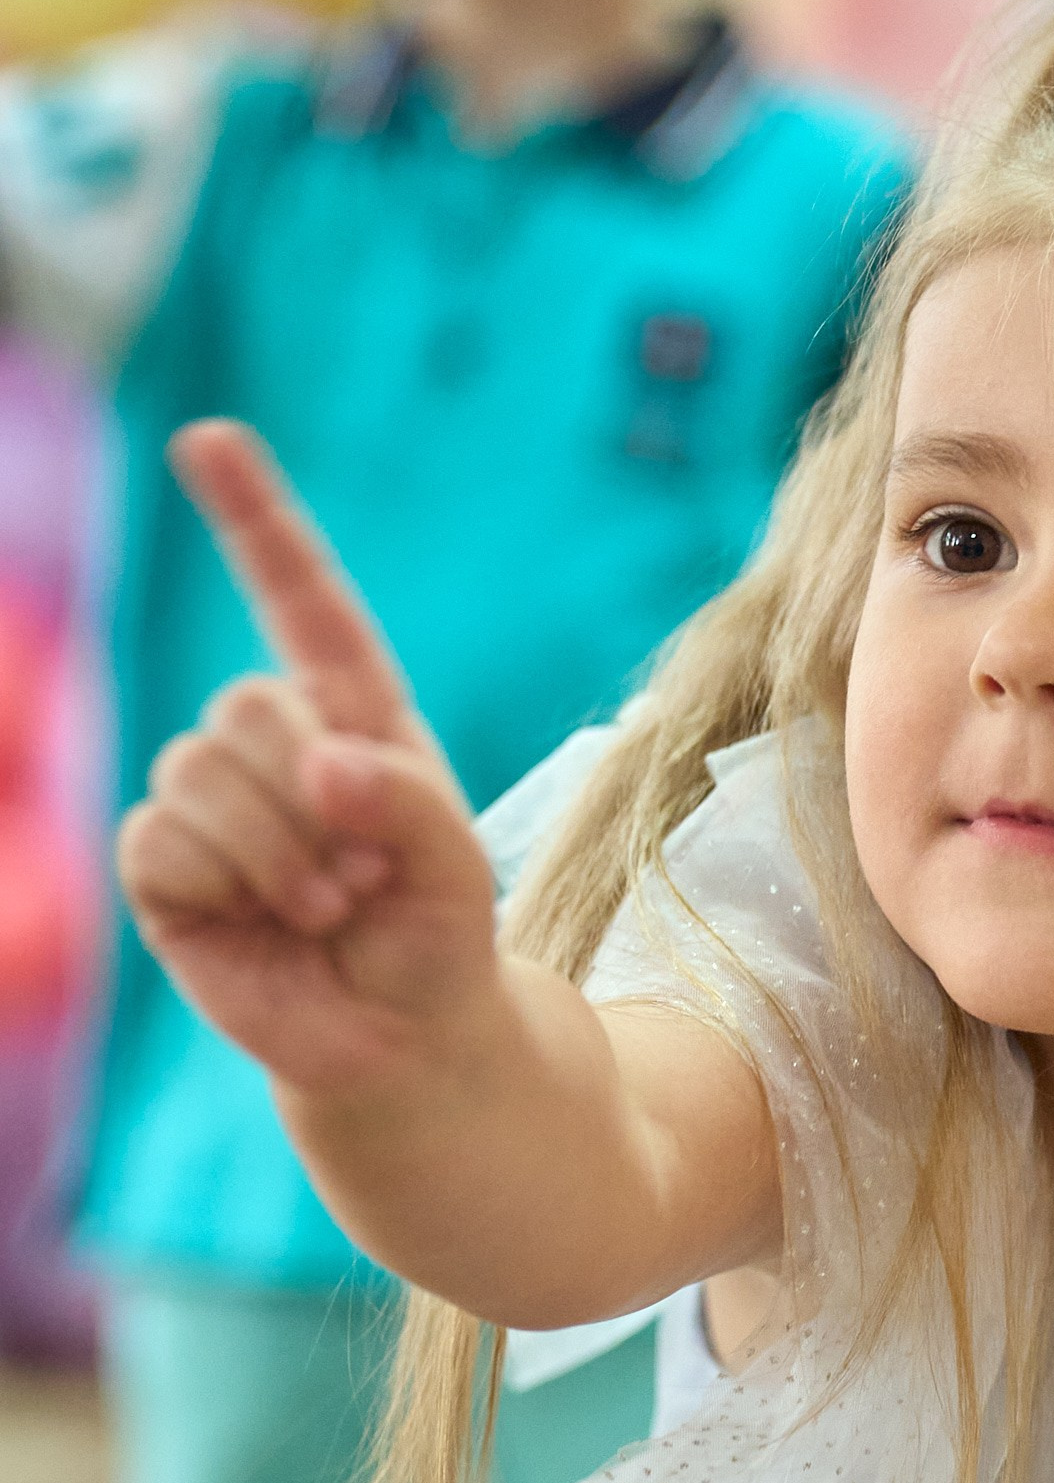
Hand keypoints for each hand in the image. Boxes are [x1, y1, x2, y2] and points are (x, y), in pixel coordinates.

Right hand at [117, 421, 498, 1097]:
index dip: (254, 518)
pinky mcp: (163, 867)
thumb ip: (411, 803)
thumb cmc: (434, 937)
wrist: (400, 1041)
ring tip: (330, 907)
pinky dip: (233, 883)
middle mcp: (272, 742)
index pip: (302, 600)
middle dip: (316, 797)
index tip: (209, 441)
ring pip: (202, 771)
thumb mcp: (460, 868)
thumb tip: (321, 764)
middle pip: (249, 702)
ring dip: (283, 854)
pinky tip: (273, 923)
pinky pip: (165, 838)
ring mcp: (208, 801)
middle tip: (367, 877)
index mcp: (352, 713)